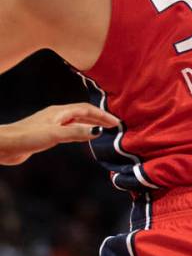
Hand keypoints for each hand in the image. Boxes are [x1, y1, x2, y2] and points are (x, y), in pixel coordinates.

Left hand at [0, 103, 118, 165]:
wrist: (3, 145)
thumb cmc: (26, 137)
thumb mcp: (55, 134)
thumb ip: (77, 132)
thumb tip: (98, 131)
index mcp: (60, 112)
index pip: (87, 110)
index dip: (103, 115)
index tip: (116, 123)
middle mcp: (57, 116)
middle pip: (83, 113)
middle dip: (99, 118)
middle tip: (113, 125)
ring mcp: (51, 124)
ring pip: (76, 121)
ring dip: (90, 123)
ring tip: (102, 129)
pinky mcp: (46, 134)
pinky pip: (69, 129)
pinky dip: (80, 131)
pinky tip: (81, 136)